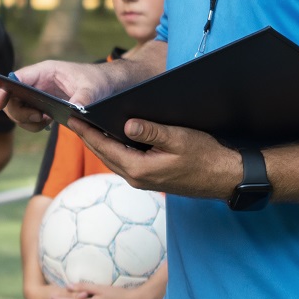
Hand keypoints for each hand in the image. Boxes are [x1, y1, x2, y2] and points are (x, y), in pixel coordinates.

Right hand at [0, 58, 122, 130]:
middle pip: (13, 98)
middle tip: (39, 119)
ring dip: (27, 120)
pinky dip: (34, 124)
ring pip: (18, 110)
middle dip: (20, 112)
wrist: (106, 85)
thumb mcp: (93, 89)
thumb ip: (83, 98)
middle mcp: (37, 82)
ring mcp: (38, 94)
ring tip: (46, 121)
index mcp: (45, 71)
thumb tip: (76, 108)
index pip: (16, 79)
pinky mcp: (42, 105)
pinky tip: (49, 122)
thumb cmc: (98, 81)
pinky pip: (28, 117)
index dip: (4, 91)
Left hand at [72, 118, 242, 200]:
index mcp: (139, 169)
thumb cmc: (207, 157)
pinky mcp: (150, 179)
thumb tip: (127, 124)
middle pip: (104, 154)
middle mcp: (136, 178)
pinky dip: (114, 149)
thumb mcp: (180, 138)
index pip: (104, 146)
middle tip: (73, 119)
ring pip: (113, 159)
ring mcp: (142, 180)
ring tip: (87, 126)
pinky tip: (113, 138)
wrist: (226, 178)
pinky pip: (124, 162)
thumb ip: (152, 132)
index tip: (72, 118)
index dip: (87, 131)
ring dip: (99, 143)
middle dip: (88, 136)